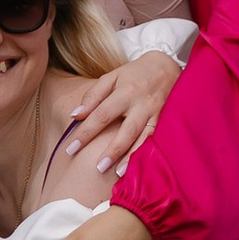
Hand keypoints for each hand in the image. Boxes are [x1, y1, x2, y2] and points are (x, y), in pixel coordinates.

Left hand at [53, 51, 176, 174]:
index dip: (85, 132)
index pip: (101, 115)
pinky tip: (139, 167)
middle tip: (96, 168)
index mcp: (124, 92)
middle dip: (110, 150)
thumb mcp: (112, 77)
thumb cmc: (134, 74)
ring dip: (131, 156)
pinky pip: (156, 139)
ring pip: (143, 137)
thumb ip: (93, 95)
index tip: (71, 148)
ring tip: (117, 173)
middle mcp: (140, 104)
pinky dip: (147, 153)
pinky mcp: (166, 120)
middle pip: (124, 130)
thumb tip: (75, 115)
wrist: (167, 66)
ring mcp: (155, 113)